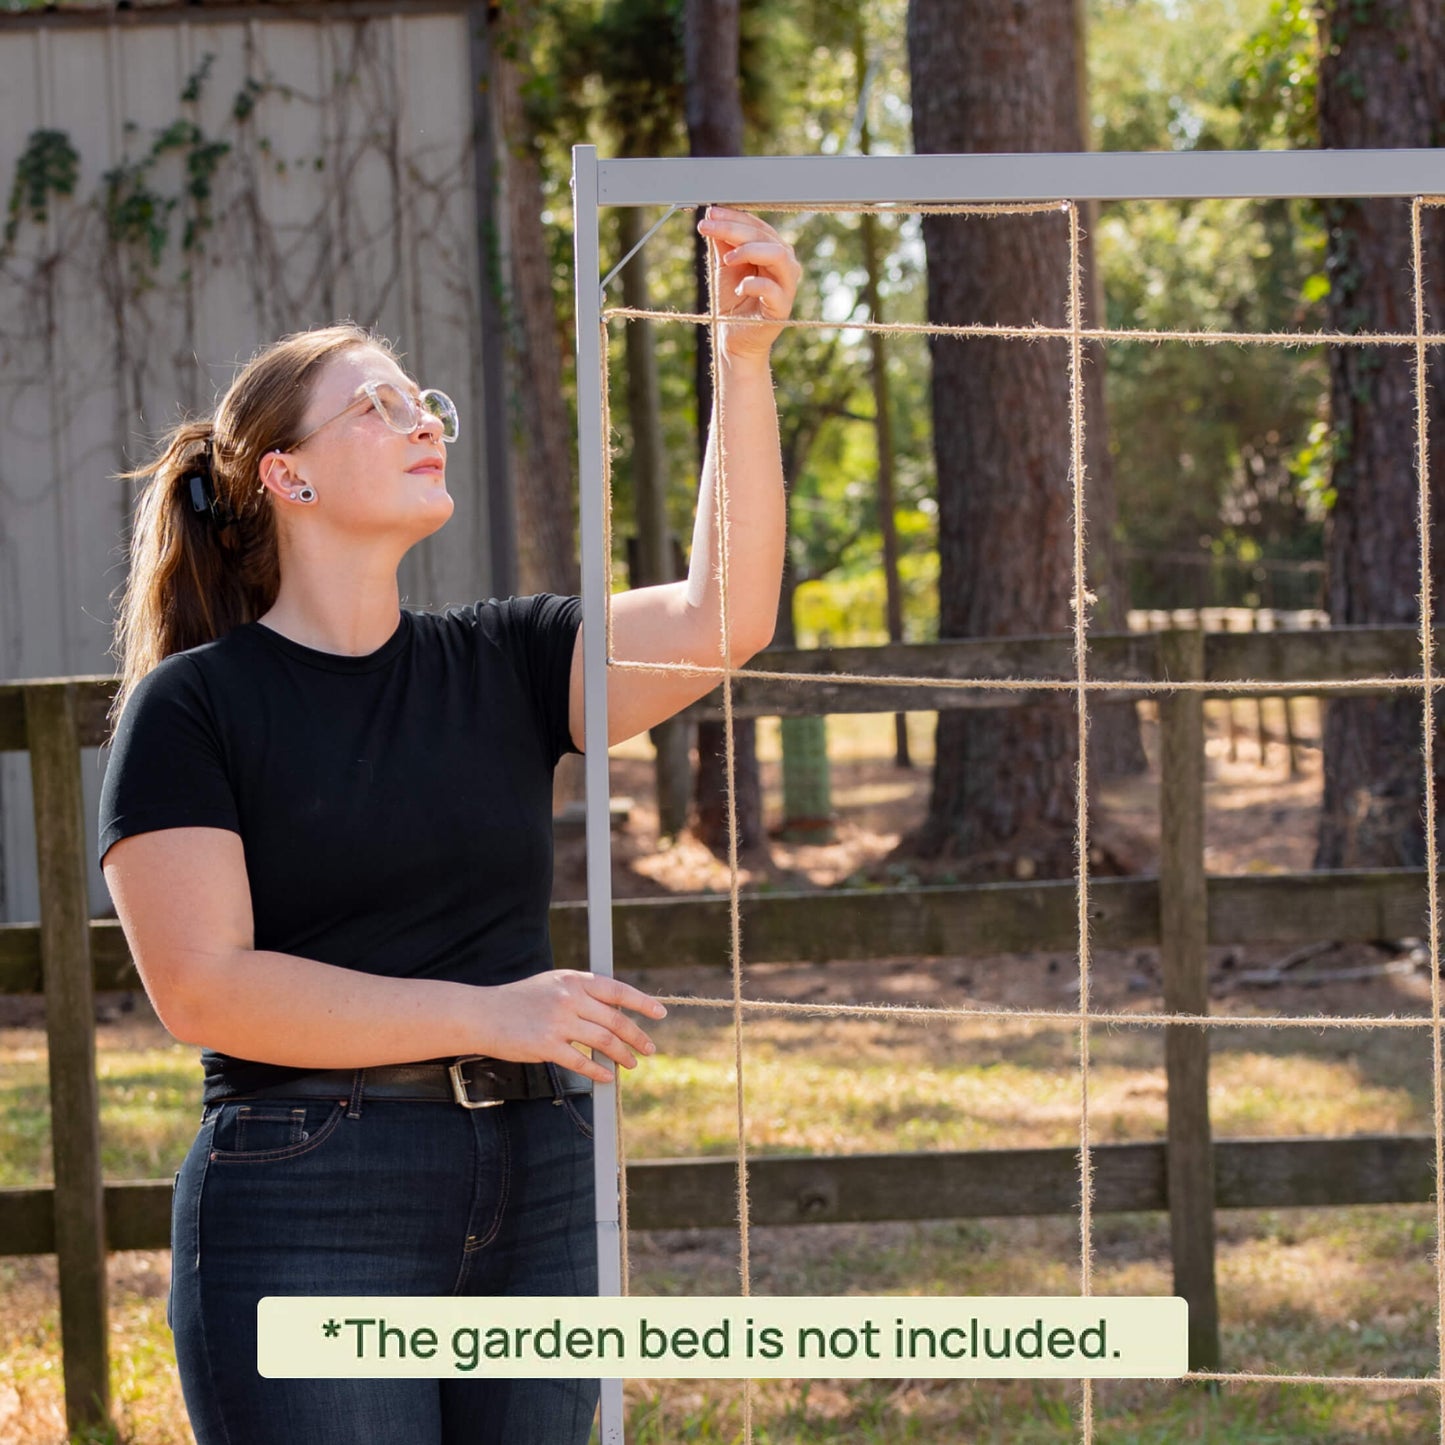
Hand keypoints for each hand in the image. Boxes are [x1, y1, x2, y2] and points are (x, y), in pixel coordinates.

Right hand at [472, 970, 665, 1082]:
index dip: (642, 1003)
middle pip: (615, 1020)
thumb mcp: (553, 983)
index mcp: (574, 980)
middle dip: (637, 1037)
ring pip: (603, 1041)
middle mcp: (569, 998)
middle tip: (648, 1049)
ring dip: (622, 1056)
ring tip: (631, 1064)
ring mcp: (558, 1022)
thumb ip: (582, 992)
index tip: (659, 1014)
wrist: (483, 1013)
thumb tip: (614, 1009)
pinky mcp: (546, 1045)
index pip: (617, 990)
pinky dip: (598, 1071)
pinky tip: (606, 1077)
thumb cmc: (520, 999)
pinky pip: (581, 1062)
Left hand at [697, 205, 801, 360]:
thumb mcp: (724, 267)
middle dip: (733, 229)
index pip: (757, 226)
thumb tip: (714, 215)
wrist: (733, 339)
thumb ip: (723, 243)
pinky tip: (739, 288)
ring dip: (749, 251)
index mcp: (772, 251)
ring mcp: (786, 286)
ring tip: (726, 259)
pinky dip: (753, 284)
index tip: (710, 214)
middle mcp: (784, 265)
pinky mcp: (782, 308)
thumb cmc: (732, 302)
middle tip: (708, 227)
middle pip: (765, 236)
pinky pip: (773, 289)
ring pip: (777, 255)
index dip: (734, 217)